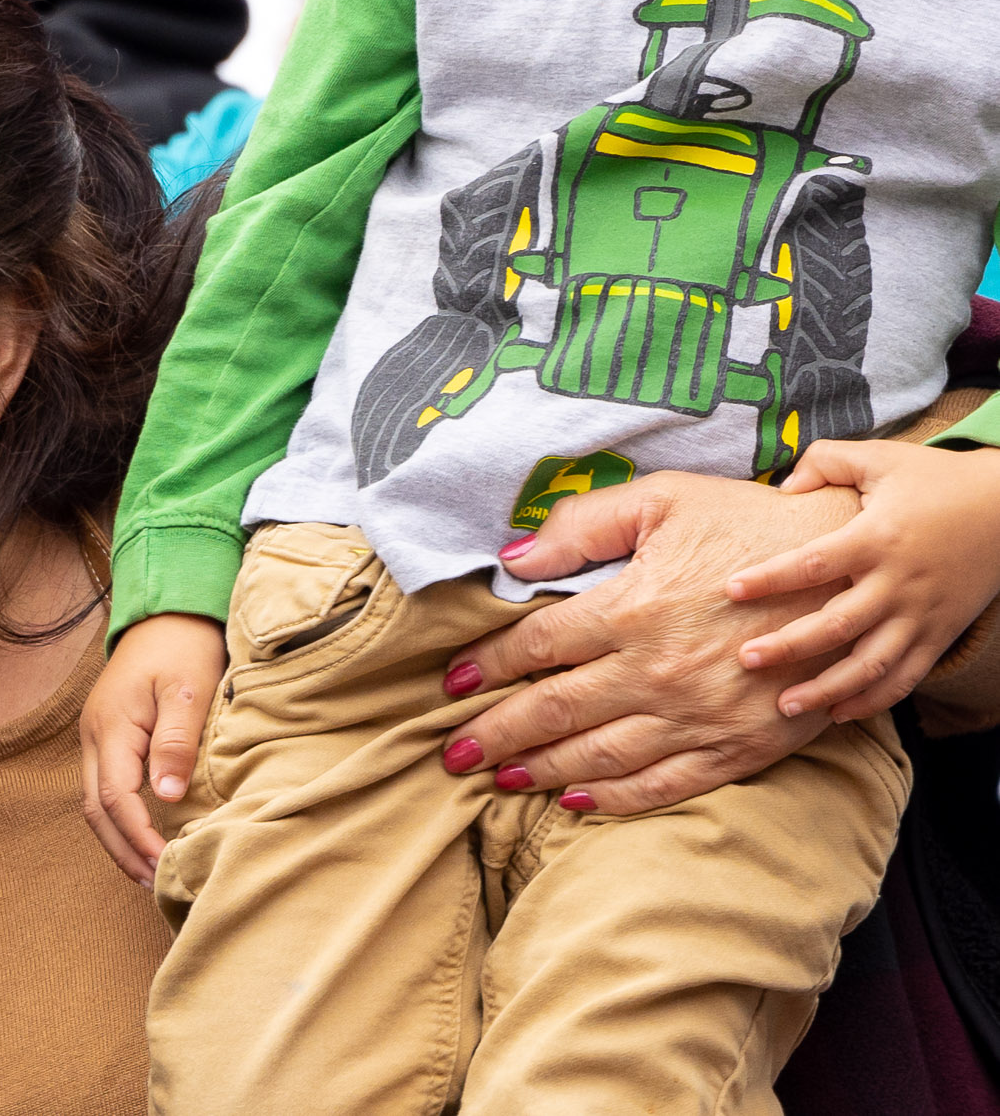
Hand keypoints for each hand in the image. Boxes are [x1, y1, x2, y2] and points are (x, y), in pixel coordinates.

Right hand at [79, 612, 227, 885]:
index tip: (167, 864)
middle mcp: (94, 736)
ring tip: (150, 872)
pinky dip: (121, 820)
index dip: (138, 837)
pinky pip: (104, 788)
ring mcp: (96, 737)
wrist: (166, 615)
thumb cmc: (181, 648)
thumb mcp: (188, 690)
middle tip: (156, 885)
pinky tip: (145, 836)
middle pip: (94, 809)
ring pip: (94, 803)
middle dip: (122, 851)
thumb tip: (167, 797)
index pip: (114, 797)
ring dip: (118, 840)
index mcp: (111, 726)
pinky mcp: (108, 738)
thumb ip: (176, 743)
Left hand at [444, 472, 850, 813]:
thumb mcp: (664, 500)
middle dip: (495, 735)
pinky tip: (575, 804)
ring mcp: (698, 716)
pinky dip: (615, 800)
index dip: (487, 665)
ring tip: (497, 778)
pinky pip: (665, 785)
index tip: (452, 682)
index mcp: (632, 608)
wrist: (853, 571)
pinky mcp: (738, 746)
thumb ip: (581, 524)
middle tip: (452, 753)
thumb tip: (511, 555)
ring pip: (599, 756)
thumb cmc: (750, 525)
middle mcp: (657, 671)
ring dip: (540, 772)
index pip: (537, 646)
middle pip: (554, 711)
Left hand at [728, 441, 999, 721]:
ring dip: (828, 690)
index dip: (771, 578)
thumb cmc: (934, 479)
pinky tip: (837, 714)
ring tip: (784, 707)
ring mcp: (921, 615)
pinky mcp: (939, 635)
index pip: (814, 563)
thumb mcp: (879, 457)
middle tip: (746, 659)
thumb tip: (781, 487)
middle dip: (790, 647)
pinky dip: (873, 701)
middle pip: (838, 625)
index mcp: (877, 539)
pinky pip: (906, 679)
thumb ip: (824, 461)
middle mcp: (898, 583)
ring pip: (872, 666)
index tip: (730, 589)